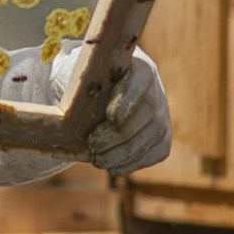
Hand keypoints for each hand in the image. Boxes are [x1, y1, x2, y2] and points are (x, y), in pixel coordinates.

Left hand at [51, 46, 171, 175]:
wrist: (104, 89)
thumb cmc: (88, 81)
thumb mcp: (81, 75)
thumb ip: (80, 86)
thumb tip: (70, 111)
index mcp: (137, 65)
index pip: (140, 80)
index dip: (128, 100)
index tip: (110, 117)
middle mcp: (155, 88)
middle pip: (146, 114)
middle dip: (119, 135)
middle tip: (94, 147)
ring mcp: (163, 112)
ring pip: (152, 136)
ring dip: (124, 153)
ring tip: (98, 160)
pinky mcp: (164, 134)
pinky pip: (157, 151)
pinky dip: (135, 163)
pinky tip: (114, 168)